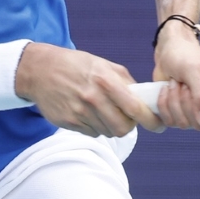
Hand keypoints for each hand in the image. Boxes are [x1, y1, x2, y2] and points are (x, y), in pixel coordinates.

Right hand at [14, 43, 164, 136]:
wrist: (41, 70)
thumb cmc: (76, 65)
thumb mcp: (103, 64)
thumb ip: (125, 81)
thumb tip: (145, 99)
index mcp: (105, 81)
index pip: (135, 108)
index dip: (151, 120)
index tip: (158, 125)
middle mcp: (93, 98)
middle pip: (122, 128)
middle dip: (129, 125)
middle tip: (127, 117)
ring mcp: (79, 112)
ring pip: (107, 132)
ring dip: (111, 126)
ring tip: (103, 110)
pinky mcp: (69, 122)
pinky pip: (92, 133)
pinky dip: (96, 127)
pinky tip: (89, 113)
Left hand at [152, 24, 199, 129]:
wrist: (168, 54)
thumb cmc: (186, 55)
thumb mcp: (194, 69)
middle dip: (189, 101)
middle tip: (186, 82)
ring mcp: (198, 114)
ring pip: (186, 123)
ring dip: (175, 100)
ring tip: (176, 82)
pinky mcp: (180, 116)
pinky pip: (170, 121)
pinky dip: (164, 104)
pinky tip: (167, 89)